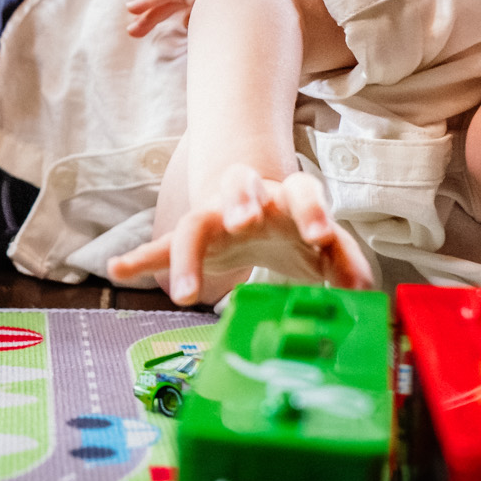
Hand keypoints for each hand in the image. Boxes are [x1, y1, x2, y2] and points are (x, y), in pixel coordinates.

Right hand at [107, 166, 373, 304]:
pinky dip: (140, 259)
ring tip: (182, 293)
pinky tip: (118, 270)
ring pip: (197, 220)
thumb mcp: (319, 245)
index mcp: (288, 197)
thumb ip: (341, 262)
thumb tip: (363, 289)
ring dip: (187, 252)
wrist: (253, 209)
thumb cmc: (291, 229)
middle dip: (242, 202)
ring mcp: (215, 216)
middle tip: (244, 223)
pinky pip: (161, 247)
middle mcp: (249, 199)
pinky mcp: (192, 236)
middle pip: (242, 186)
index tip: (321, 238)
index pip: (302, 191)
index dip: (312, 212)